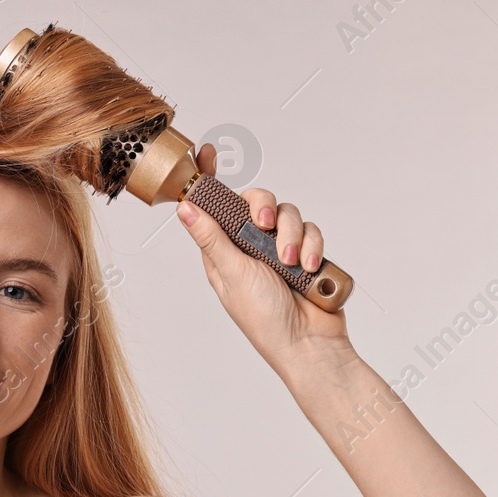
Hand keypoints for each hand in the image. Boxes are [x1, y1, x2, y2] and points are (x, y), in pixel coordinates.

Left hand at [175, 143, 353, 367]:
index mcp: (223, 250)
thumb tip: (184, 207)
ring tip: (291, 263)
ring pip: (288, 213)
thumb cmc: (263, 318)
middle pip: (255, 200)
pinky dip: (313, 246)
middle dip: (263, 208)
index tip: (205, 153)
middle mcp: (250, 245)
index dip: (209, 178)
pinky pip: (312, 230)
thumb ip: (212, 238)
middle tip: (263, 226)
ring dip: (292, 235)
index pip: (214, 206)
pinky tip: (309, 268)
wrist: (308, 344)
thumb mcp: (231, 274)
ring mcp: (280, 249)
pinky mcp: (308, 253)